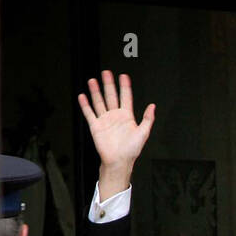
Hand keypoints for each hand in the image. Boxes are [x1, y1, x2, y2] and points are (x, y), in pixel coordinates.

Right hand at [78, 71, 154, 197]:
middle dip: (109, 84)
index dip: (125, 87)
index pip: (125, 97)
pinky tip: (83, 96)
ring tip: (93, 80)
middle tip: (106, 73)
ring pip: (99, 102)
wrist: (118, 162)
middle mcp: (115, 116)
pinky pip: (89, 113)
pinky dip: (85, 105)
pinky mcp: (96, 126)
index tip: (124, 76)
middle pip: (111, 96)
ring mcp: (105, 120)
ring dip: (96, 91)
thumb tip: (153, 107)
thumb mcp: (143, 134)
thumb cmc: (131, 151)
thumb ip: (148, 119)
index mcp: (127, 117)